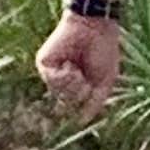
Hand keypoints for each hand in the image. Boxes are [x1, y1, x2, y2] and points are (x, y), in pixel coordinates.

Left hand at [36, 5, 123, 119]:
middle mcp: (62, 78)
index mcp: (77, 83)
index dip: (81, 106)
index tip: (85, 104)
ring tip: (77, 69)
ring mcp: (52, 70)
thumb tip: (82, 122)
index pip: (74, 105)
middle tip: (85, 76)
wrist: (96, 27)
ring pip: (58, 93)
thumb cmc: (104, 50)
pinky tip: (70, 65)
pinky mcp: (44, 62)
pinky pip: (51, 81)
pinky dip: (63, 76)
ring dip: (72, 84)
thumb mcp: (105, 81)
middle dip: (80, 93)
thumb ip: (95, 103)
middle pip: (66, 103)